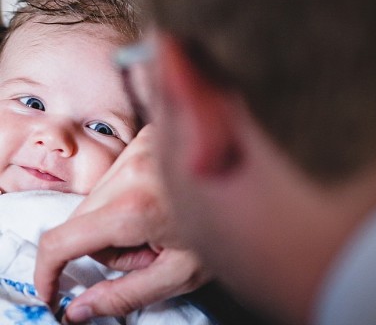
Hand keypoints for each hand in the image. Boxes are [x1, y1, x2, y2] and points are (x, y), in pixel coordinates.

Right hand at [34, 125, 209, 322]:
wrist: (259, 188)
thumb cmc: (228, 230)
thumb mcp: (179, 273)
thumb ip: (124, 295)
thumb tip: (80, 309)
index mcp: (137, 205)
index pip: (63, 240)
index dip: (48, 272)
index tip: (51, 289)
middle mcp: (134, 167)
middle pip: (81, 219)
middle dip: (102, 244)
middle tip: (146, 247)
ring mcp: (142, 146)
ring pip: (96, 197)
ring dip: (115, 218)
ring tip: (159, 221)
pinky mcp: (148, 136)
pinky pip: (115, 175)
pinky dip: (126, 194)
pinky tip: (159, 198)